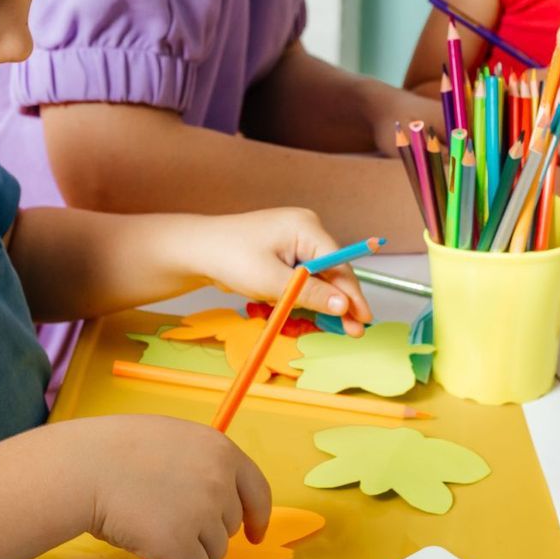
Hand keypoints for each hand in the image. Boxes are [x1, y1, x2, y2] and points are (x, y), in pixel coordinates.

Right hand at [74, 415, 271, 558]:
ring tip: (156, 529)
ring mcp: (202, 514)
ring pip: (214, 552)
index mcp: (220, 450)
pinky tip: (159, 556)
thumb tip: (216, 493)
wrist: (84, 468)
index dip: (257, 516)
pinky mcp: (181, 544)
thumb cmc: (116, 451)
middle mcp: (219, 481)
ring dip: (190, 550)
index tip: (255, 533)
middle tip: (169, 518)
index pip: (258, 490)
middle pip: (229, 526)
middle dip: (205, 530)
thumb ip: (201, 463)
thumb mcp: (173, 439)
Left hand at [195, 208, 372, 334]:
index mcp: (306, 227)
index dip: (352, 294)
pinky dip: (304, 296)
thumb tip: (343, 306)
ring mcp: (294, 240)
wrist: (196, 250)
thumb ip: (310, 293)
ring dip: (320, 302)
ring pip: (318, 277)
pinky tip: (307, 315)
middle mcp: (305, 229)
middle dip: (339, 302)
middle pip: (332, 271)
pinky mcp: (284, 253)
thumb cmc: (229, 257)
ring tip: (328, 328)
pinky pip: (303, 277)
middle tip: (352, 331)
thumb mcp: (271, 281)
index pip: (339, 263)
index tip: (364, 318)